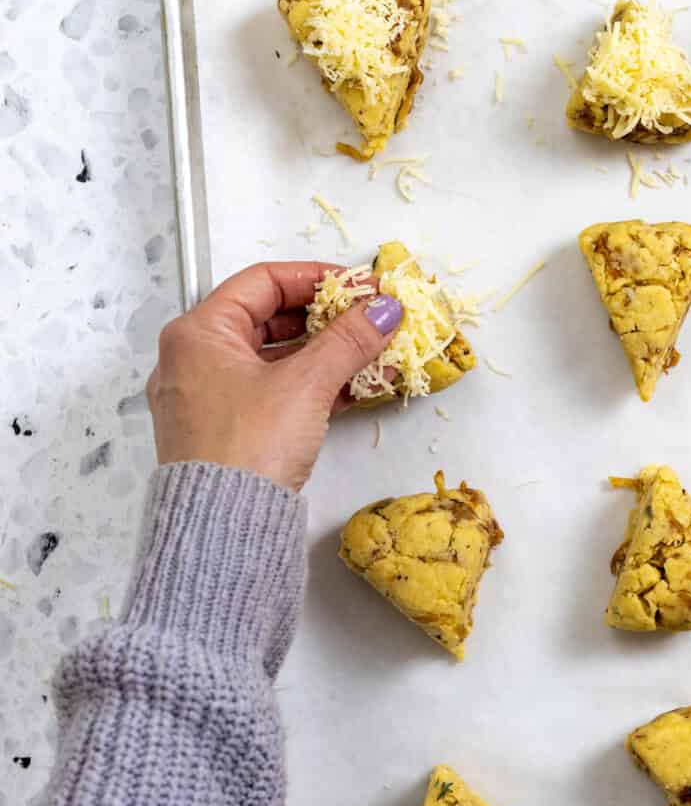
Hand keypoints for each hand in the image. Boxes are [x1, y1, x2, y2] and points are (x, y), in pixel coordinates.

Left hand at [147, 261, 403, 492]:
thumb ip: (349, 340)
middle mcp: (192, 360)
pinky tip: (351, 389)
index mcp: (197, 333)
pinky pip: (270, 393)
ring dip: (322, 355)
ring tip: (370, 354)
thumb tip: (384, 311)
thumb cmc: (247, 447)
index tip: (359, 286)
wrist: (223, 527)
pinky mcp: (222, 432)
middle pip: (266, 319)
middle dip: (324, 319)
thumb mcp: (306, 384)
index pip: (262, 282)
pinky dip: (308, 387)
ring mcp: (205, 398)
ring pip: (271, 359)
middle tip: (368, 319)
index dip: (316, 278)